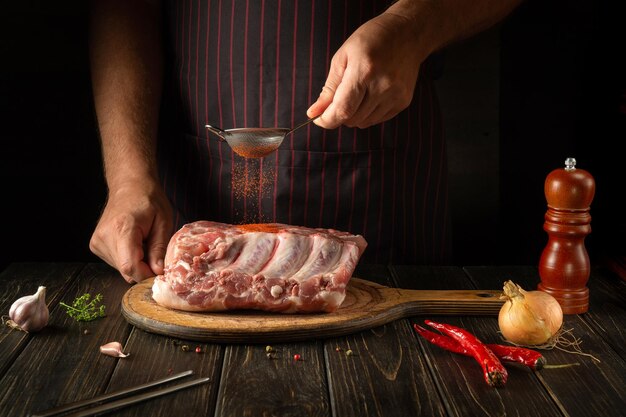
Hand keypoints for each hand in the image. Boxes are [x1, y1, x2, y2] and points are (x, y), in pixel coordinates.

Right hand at [89, 179, 172, 282]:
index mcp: (122, 228)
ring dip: (137, 263)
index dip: (146, 275)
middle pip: (126, 270)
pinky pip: (116, 262)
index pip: (129, 266)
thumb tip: (157, 271)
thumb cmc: (149, 199)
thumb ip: (160, 248)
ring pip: (121, 269)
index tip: (160, 272)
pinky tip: (134, 244)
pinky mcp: (95, 245)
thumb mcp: (163, 221)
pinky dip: (128, 258)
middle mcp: (104, 236)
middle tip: (156, 254)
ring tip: (144, 244)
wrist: (129, 185)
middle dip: (145, 269)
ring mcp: (97, 242)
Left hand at [307, 11, 427, 128]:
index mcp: (364, 71)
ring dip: (353, 115)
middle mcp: (383, 86)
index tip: (318, 119)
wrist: (408, 33)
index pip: (343, 109)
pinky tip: (369, 95)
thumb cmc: (371, 40)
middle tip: (337, 99)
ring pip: (363, 122)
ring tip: (356, 93)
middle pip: (352, 119)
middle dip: (338, 114)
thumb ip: (329, 88)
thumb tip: (314, 113)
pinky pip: (377, 120)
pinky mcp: (402, 102)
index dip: (327, 120)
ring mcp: (395, 95)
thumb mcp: (343, 57)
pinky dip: (367, 114)